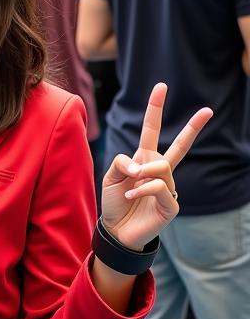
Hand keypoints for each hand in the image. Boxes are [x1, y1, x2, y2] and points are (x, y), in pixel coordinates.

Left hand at [101, 83, 211, 249]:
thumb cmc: (115, 202)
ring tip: (130, 187)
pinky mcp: (172, 203)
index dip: (155, 109)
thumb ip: (122, 162)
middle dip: (193, 128)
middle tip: (208, 110)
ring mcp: (169, 187)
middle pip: (180, 146)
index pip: (152, 130)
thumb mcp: (110, 176)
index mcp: (144, 159)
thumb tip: (141, 164)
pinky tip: (132, 195)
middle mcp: (159, 170)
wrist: (116, 230)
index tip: (161, 87)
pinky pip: (158, 186)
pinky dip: (141, 189)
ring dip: (142, 174)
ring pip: (161, 166)